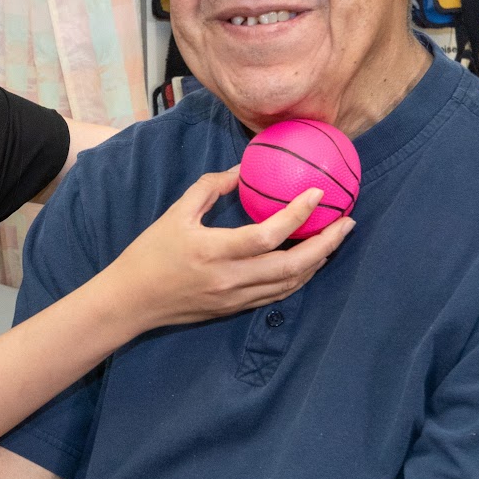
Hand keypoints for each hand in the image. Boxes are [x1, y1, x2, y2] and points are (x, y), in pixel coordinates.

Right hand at [101, 167, 353, 331]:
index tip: (318, 193)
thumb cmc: (150, 254)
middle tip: (346, 222)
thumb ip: (209, 188)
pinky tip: (310, 261)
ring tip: (335, 239)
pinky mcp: (235, 309)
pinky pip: (277, 294)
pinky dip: (299, 277)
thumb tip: (242, 170)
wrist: (132, 301)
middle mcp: (230, 279)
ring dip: (318, 261)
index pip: (268, 234)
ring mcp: (235, 298)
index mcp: (214, 251)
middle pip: (292, 265)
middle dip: (326, 243)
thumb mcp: (175, 214)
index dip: (298, 214)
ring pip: (290, 283)